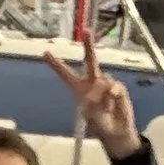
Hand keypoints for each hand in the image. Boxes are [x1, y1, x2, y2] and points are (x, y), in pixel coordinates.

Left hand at [43, 35, 142, 159]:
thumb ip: (93, 99)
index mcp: (79, 89)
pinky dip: (113, 96)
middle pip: (90, 61)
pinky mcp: (118, 88)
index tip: (45, 53)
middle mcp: (92, 83)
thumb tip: (102, 85)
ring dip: (103, 94)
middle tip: (86, 31)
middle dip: (88, 46)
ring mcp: (106, 84)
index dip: (56, 64)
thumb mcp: (90, 114)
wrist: (117, 133)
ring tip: (105, 108)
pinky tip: (113, 103)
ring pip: (103, 79)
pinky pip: (115, 87)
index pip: (66, 75)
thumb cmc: (100, 125)